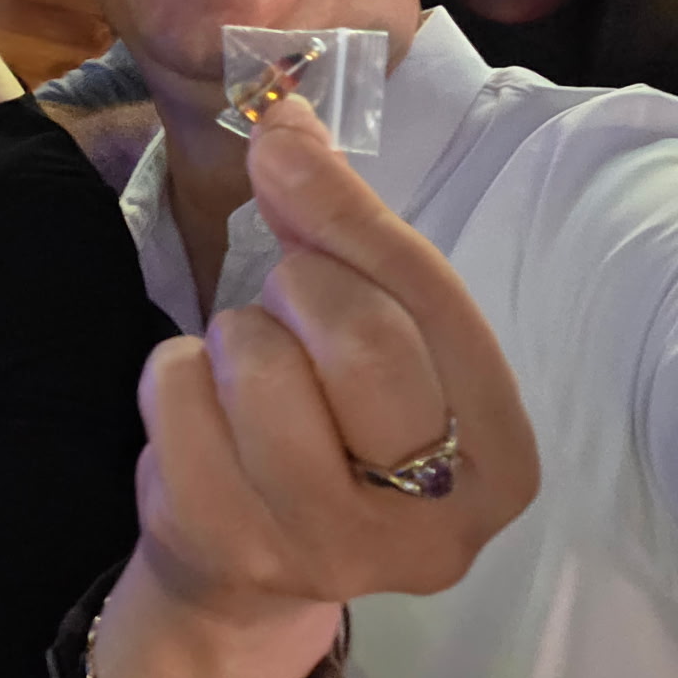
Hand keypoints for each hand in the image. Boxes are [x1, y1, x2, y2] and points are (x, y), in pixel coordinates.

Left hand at [92, 94, 540, 677]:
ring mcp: (329, 550)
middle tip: (288, 314)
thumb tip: (281, 116)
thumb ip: (342, 227)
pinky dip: (176, 379)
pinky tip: (204, 420)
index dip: (349, 210)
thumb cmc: (331, 419)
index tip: (283, 138)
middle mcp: (435, 525)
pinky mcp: (231, 547)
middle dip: (300, 290)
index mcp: (501, 460)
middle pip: (363, 339)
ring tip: (250, 380)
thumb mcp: (370, 325)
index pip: (434, 301)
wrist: (246, 561)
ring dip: (235, 339)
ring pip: (260, 364)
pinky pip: (180, 399)